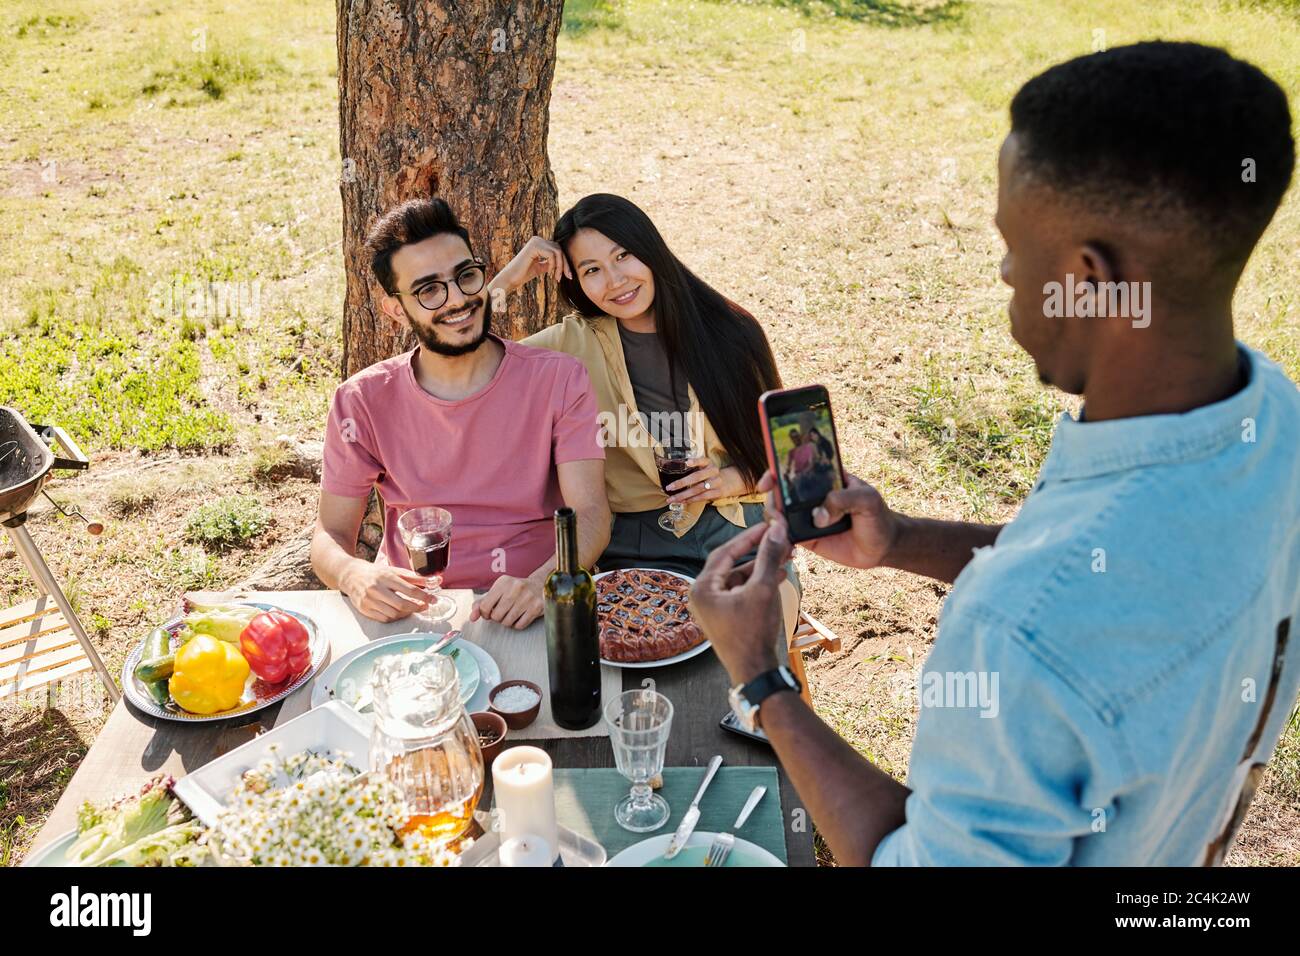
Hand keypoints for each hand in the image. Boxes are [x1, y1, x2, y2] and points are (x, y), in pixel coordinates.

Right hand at [340, 561, 430, 622]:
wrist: (351, 575)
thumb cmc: (375, 573)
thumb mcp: (394, 571)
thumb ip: (414, 577)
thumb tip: (435, 581)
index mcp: (386, 577)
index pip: (410, 590)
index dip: (424, 596)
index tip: (433, 600)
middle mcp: (376, 589)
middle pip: (402, 604)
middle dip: (417, 607)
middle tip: (424, 606)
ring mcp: (369, 600)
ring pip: (394, 614)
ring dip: (407, 613)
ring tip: (412, 608)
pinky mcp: (364, 609)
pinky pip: (384, 619)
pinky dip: (395, 617)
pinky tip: (399, 611)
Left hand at [470, 574, 544, 629]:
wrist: (540, 585)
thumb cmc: (515, 590)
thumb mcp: (498, 591)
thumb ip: (481, 603)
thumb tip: (472, 617)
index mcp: (503, 582)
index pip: (484, 606)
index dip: (485, 613)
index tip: (489, 612)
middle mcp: (516, 588)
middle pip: (496, 616)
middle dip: (498, 617)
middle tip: (504, 611)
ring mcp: (527, 598)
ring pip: (507, 622)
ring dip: (508, 621)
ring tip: (513, 612)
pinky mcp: (536, 607)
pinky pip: (519, 625)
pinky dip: (518, 624)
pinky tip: (521, 615)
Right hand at [494, 236, 570, 293]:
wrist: (510, 279)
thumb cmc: (523, 274)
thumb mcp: (541, 266)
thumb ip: (550, 262)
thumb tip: (564, 262)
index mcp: (538, 243)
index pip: (557, 249)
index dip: (564, 262)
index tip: (568, 276)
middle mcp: (537, 239)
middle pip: (559, 249)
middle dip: (565, 264)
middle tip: (567, 277)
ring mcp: (535, 241)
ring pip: (557, 251)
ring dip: (560, 266)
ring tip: (556, 277)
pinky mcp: (534, 246)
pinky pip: (551, 255)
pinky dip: (553, 265)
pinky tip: (549, 273)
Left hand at [665, 460, 745, 504]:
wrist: (726, 482)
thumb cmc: (708, 474)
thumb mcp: (703, 467)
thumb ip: (693, 468)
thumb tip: (672, 470)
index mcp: (708, 463)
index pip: (702, 460)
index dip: (695, 461)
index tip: (687, 462)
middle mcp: (713, 472)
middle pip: (697, 477)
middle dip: (681, 483)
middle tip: (669, 487)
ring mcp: (717, 483)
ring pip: (698, 489)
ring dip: (684, 495)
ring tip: (673, 499)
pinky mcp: (718, 493)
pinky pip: (703, 497)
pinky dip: (691, 500)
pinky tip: (683, 501)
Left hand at [689, 514, 791, 685]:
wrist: (755, 671)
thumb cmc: (753, 635)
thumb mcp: (763, 590)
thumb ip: (768, 557)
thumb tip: (776, 531)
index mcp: (702, 588)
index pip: (725, 552)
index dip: (748, 537)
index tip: (766, 526)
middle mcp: (703, 596)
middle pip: (732, 564)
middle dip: (757, 552)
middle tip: (776, 538)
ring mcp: (714, 607)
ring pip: (738, 578)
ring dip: (760, 567)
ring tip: (783, 556)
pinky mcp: (726, 615)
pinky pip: (741, 591)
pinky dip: (758, 583)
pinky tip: (778, 575)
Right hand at [758, 469, 898, 569]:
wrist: (883, 547)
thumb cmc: (877, 516)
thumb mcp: (867, 499)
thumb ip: (843, 500)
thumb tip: (818, 517)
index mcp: (824, 479)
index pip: (796, 468)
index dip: (777, 470)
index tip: (770, 478)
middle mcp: (811, 496)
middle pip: (780, 490)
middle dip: (770, 495)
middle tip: (775, 507)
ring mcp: (806, 516)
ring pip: (779, 514)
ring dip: (774, 518)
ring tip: (782, 526)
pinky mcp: (806, 538)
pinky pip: (786, 536)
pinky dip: (780, 538)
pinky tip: (783, 541)